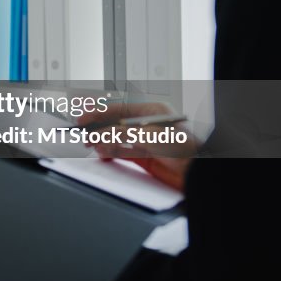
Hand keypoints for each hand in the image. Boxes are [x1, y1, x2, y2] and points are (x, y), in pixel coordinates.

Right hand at [77, 102, 195, 191]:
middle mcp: (148, 125)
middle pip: (116, 124)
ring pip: (117, 139)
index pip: (119, 109)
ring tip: (92, 145)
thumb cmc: (183, 147)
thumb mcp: (145, 134)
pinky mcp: (146, 159)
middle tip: (84, 134)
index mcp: (152, 111)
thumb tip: (98, 135)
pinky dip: (111, 153)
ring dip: (104, 142)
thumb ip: (119, 133)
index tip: (84, 118)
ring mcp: (146, 142)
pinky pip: (123, 153)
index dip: (99, 113)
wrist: (196, 172)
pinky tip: (103, 154)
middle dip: (99, 129)